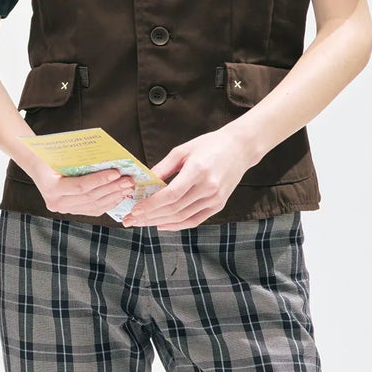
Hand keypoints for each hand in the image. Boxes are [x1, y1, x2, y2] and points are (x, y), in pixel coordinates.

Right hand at [30, 160, 132, 218]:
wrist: (37, 165)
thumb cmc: (48, 156)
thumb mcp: (59, 154)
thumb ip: (78, 160)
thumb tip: (106, 159)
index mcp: (51, 188)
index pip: (80, 187)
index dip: (100, 180)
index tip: (116, 173)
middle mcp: (56, 203)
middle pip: (90, 197)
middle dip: (112, 188)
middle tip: (128, 180)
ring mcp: (63, 209)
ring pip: (94, 206)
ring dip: (113, 196)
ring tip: (126, 187)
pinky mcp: (71, 211)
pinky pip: (93, 210)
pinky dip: (107, 203)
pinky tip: (118, 195)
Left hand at [123, 126, 255, 229]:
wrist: (240, 148)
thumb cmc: (209, 145)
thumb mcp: (182, 150)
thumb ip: (162, 168)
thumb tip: (143, 182)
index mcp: (197, 171)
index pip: (170, 195)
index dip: (151, 205)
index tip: (135, 210)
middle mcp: (208, 188)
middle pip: (174, 209)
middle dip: (149, 217)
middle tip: (131, 220)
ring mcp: (215, 199)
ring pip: (182, 218)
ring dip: (159, 222)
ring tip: (142, 223)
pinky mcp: (219, 205)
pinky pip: (194, 221)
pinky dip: (176, 225)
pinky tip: (161, 225)